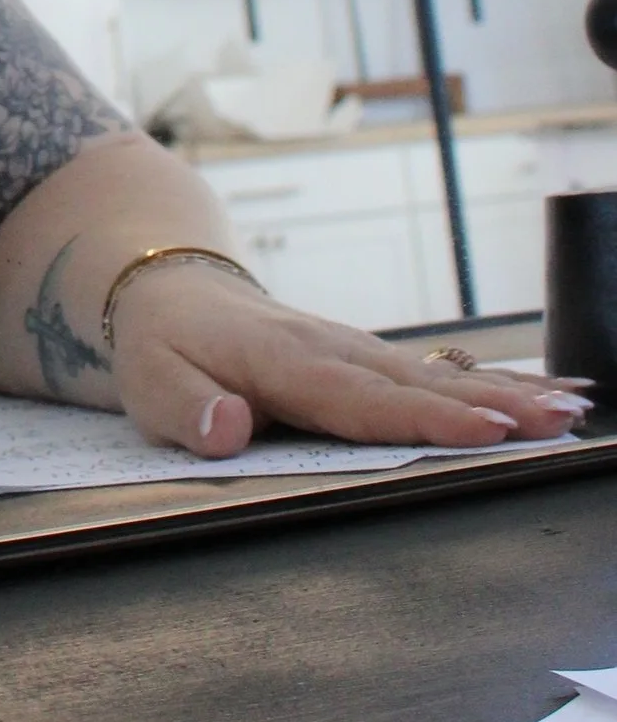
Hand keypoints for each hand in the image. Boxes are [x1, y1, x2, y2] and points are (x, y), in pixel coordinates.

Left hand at [106, 262, 589, 457]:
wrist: (171, 290)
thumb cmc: (163, 348)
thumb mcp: (151, 384)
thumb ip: (188, 410)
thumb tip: (226, 427)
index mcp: (282, 363)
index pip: (360, 399)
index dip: (423, 418)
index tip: (486, 432)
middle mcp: (331, 350)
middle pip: (417, 384)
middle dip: (491, 404)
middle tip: (557, 421)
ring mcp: (354, 349)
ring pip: (436, 375)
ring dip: (504, 392)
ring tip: (570, 410)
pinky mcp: (366, 357)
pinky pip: (432, 374)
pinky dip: (488, 383)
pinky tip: (544, 394)